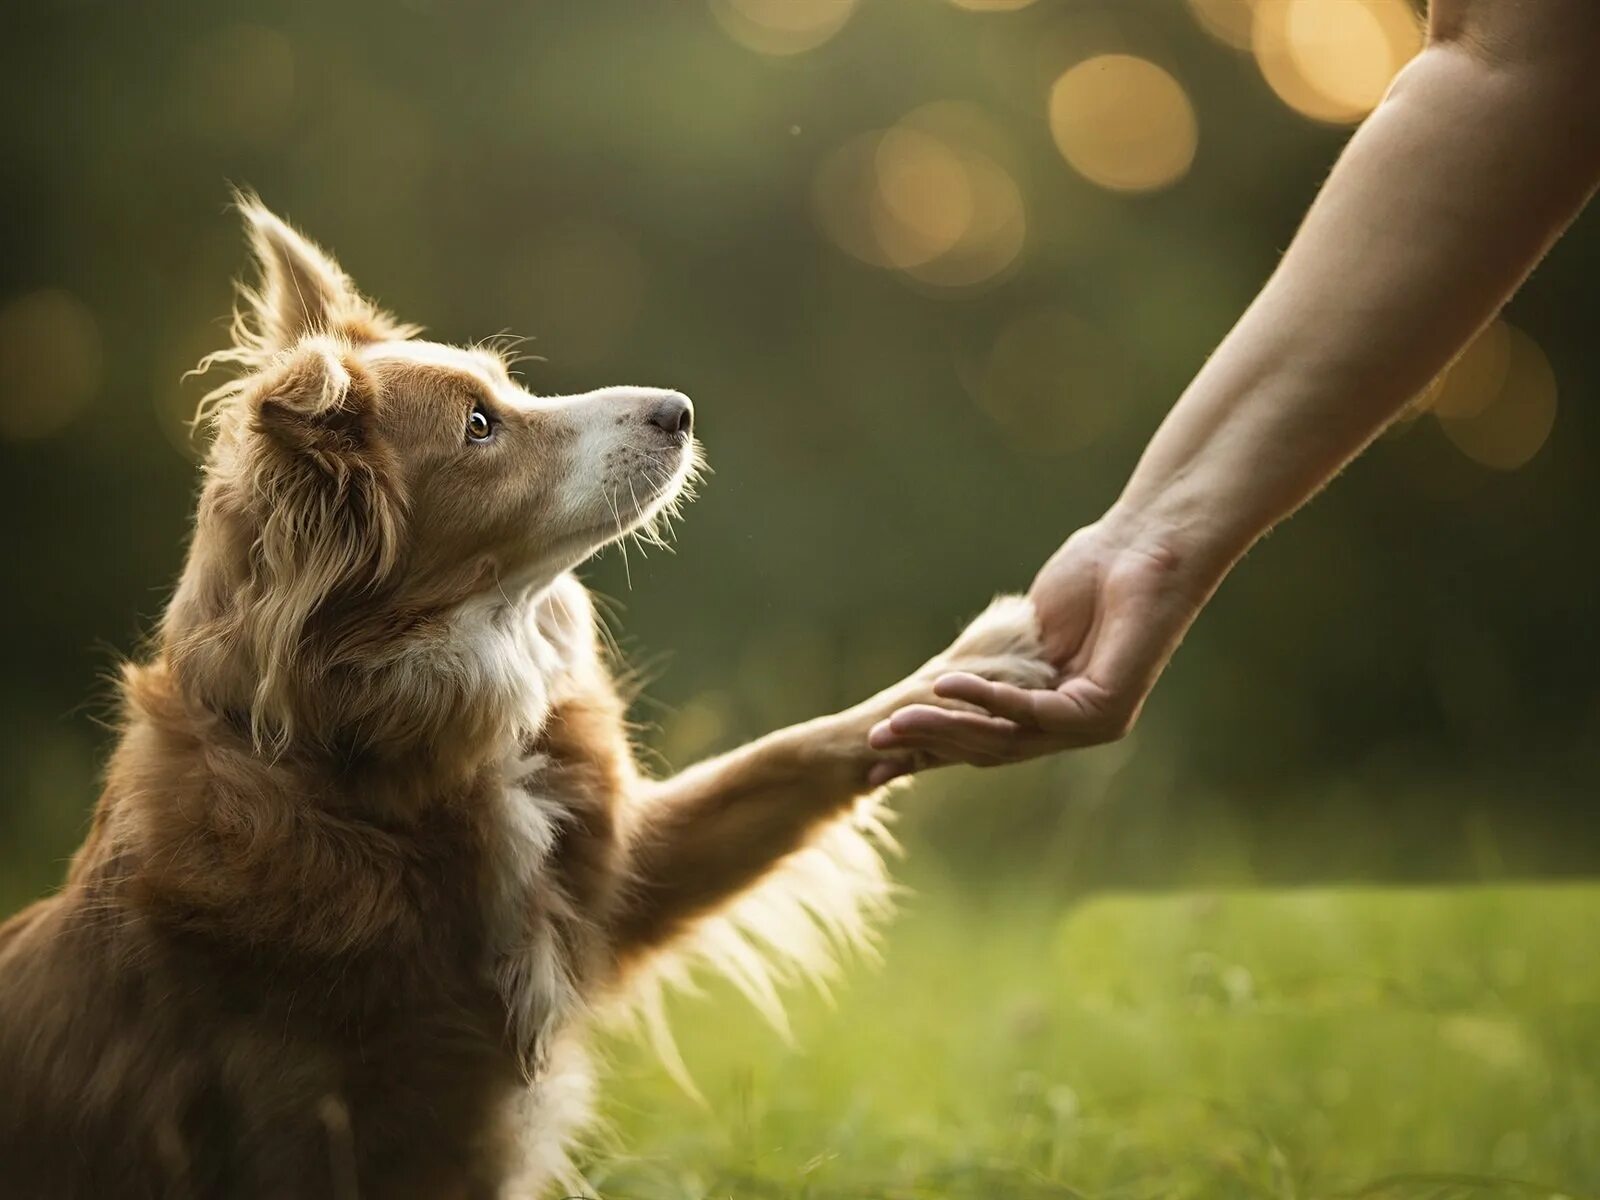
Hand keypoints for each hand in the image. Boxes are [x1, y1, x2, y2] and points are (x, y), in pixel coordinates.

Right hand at [867, 516, 1213, 768]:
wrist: (1146, 547)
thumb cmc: (1091, 575)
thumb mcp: (1025, 628)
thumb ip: (992, 665)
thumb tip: (938, 687)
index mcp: (1055, 712)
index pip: (985, 740)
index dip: (933, 750)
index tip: (878, 761)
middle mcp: (1074, 728)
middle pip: (989, 749)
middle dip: (928, 747)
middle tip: (874, 743)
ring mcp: (1093, 726)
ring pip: (1005, 738)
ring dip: (945, 728)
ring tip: (894, 723)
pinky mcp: (1105, 712)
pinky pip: (1031, 711)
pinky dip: (985, 699)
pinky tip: (943, 686)